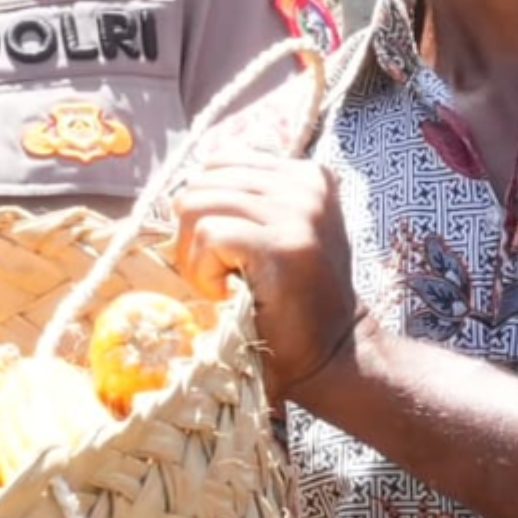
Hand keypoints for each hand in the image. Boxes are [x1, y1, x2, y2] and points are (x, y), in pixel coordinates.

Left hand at [159, 136, 352, 401]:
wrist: (332, 353)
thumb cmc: (295, 300)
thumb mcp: (281, 233)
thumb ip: (248, 200)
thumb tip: (185, 185)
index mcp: (307, 175)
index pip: (220, 163)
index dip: (207, 208)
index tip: (230, 251)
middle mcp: (306, 185)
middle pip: (201, 183)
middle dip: (193, 234)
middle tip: (222, 274)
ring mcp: (299, 213)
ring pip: (197, 207)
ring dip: (196, 257)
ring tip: (226, 284)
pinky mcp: (283, 244)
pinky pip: (208, 236)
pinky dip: (203, 273)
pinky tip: (228, 294)